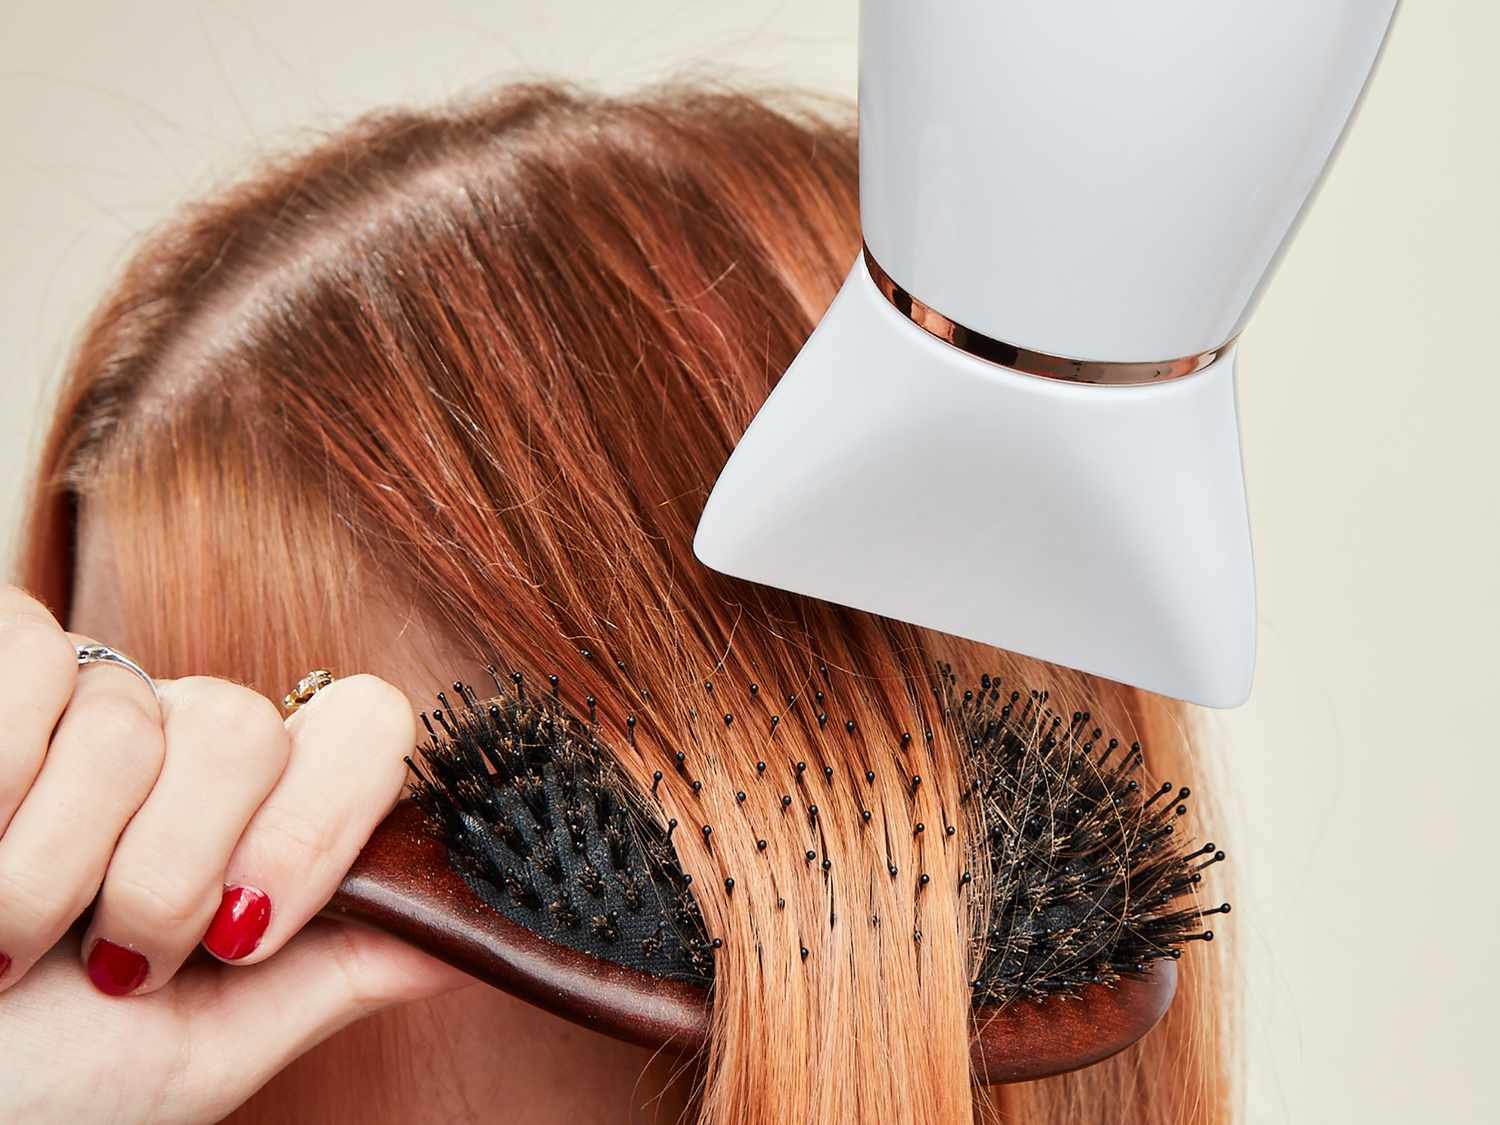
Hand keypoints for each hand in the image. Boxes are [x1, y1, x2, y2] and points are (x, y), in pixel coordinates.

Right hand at [0, 586, 469, 1122]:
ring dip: (50, 870)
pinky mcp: (3, 659)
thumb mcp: (207, 1043)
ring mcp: (90, 696)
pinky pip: (29, 664)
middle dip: (171, 875)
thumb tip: (480, 937)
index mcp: (258, 813)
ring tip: (10, 939)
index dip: (317, 825)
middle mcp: (185, 740)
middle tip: (111, 964)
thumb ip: (343, 969)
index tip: (245, 935)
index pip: (366, 726)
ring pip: (127, 720)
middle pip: (248, 731)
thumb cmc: (38, 1084)